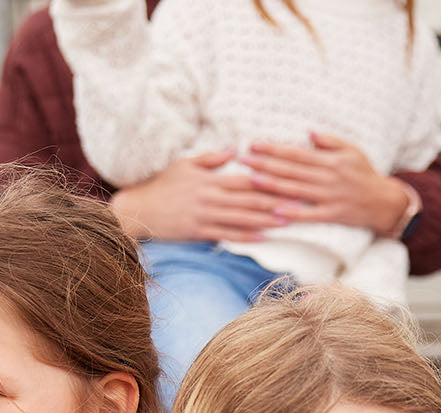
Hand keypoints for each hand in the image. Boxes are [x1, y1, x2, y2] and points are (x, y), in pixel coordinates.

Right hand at [111, 151, 291, 241]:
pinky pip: (227, 234)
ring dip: (266, 219)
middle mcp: (211, 196)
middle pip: (249, 198)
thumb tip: (236, 148)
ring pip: (242, 217)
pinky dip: (246, 236)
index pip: (246, 178)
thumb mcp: (186, 164)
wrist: (140, 209)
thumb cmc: (163, 185)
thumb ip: (213, 158)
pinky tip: (263, 237)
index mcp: (211, 179)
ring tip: (288, 220)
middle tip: (299, 201)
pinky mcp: (199, 232)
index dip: (269, 179)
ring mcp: (206, 215)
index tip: (290, 179)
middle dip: (276, 200)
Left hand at [243, 132, 409, 235]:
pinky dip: (292, 213)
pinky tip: (275, 211)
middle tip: (242, 160)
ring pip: (295, 190)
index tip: (253, 145)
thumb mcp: (352, 150)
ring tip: (251, 180)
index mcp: (329, 160)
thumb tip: (308, 131)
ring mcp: (329, 197)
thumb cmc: (365, 173)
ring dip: (272, 185)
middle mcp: (327, 177)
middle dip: (265, 164)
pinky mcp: (332, 215)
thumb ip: (329, 141)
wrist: (384, 202)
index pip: (295, 153)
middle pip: (291, 170)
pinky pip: (309, 215)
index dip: (274, 149)